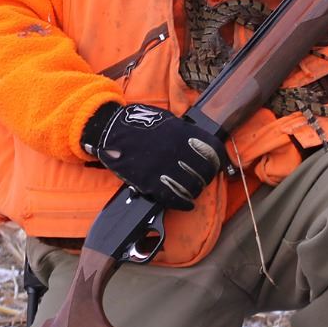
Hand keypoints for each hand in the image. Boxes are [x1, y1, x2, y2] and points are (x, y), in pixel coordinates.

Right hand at [84, 102, 222, 210]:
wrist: (110, 129)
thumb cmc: (139, 123)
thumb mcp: (168, 121)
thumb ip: (186, 134)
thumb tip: (201, 147)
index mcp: (184, 133)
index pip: (213, 152)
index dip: (217, 162)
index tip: (215, 166)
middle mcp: (178, 151)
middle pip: (204, 172)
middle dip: (205, 179)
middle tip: (202, 181)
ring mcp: (164, 167)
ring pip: (191, 187)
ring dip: (194, 192)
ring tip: (192, 192)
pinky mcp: (151, 181)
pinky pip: (173, 198)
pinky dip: (183, 203)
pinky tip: (186, 204)